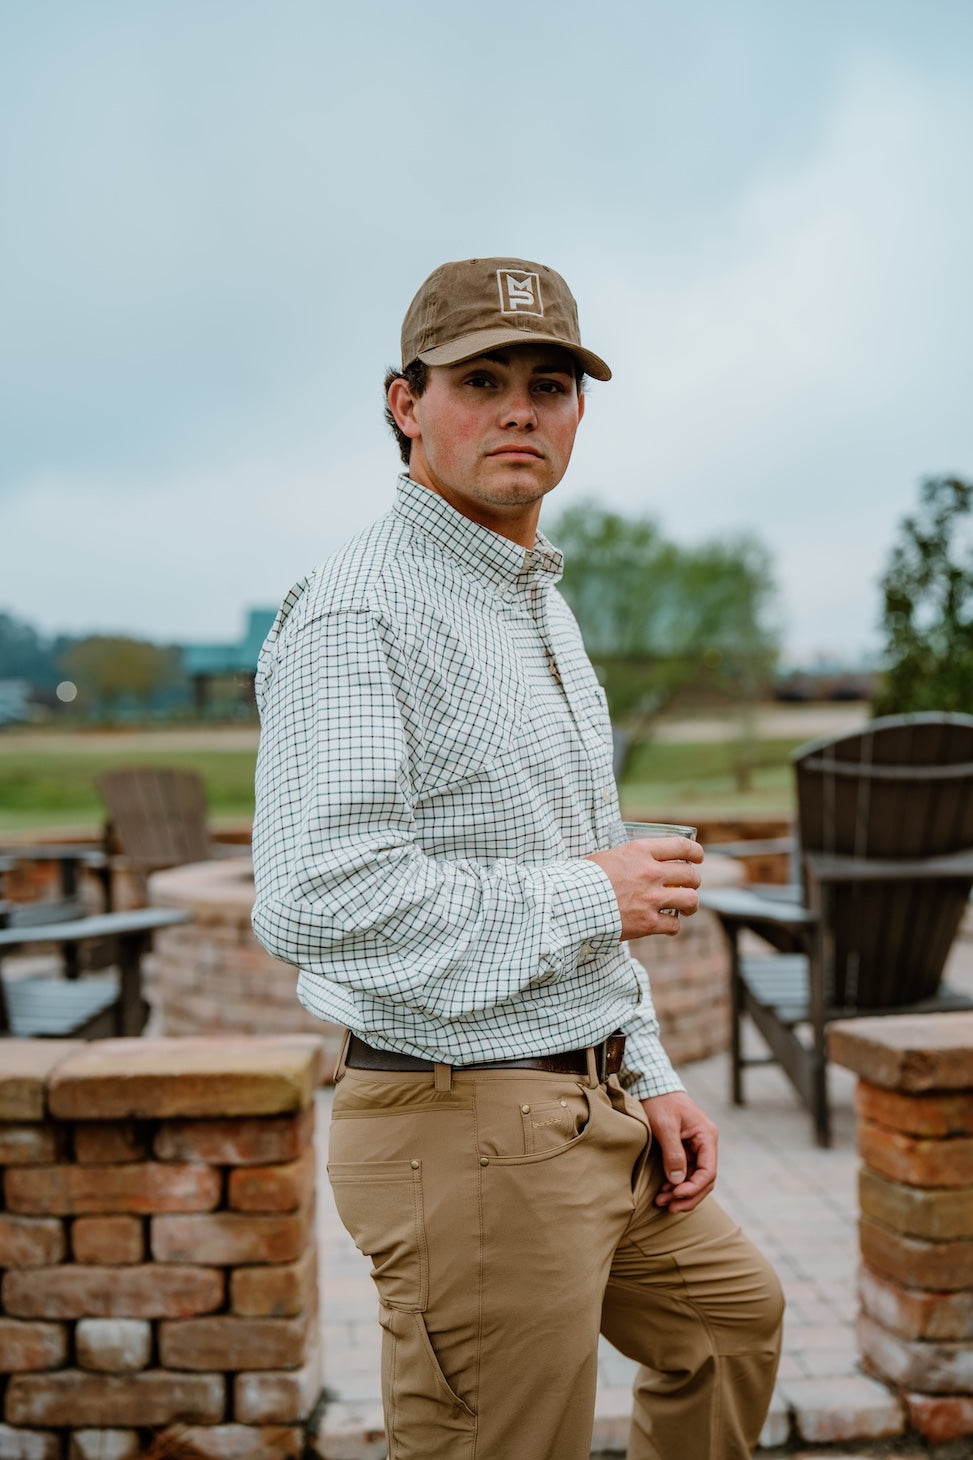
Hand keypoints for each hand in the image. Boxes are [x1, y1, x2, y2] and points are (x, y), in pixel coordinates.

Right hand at [586, 835, 702, 939]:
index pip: (682, 846)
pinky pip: (673, 925)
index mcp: (641, 852)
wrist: (572, 902)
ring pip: (690, 900)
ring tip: (686, 908)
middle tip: (689, 886)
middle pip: (691, 875)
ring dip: (691, 905)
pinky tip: (665, 925)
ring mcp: (652, 899)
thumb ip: (630, 858)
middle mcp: (651, 873)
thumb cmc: (584, 878)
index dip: (695, 852)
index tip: (698, 858)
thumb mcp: (609, 856)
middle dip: (694, 881)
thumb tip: (638, 862)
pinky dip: (672, 926)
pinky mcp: (648, 923)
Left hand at [640, 1091, 717, 1212]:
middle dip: (688, 1196)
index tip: (677, 1194)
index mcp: (706, 1136)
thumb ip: (673, 1152)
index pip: (708, 1171)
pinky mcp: (684, 1151)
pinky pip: (685, 1173)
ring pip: (694, 1179)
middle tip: (669, 1206)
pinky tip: (663, 1191)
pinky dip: (675, 1185)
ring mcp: (695, 1148)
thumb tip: (678, 1180)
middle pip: (704, 1180)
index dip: (694, 1187)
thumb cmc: (659, 1101)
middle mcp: (705, 1144)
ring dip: (680, 1193)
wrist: (652, 1085)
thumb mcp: (665, 1125)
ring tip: (662, 1202)